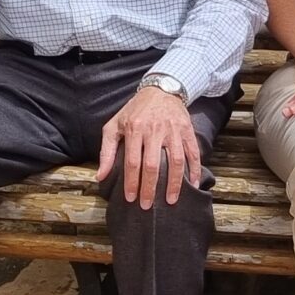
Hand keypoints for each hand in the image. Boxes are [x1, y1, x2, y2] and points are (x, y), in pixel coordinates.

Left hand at [97, 83, 200, 207]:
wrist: (161, 89)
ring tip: (171, 200)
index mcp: (135, 128)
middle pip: (153, 164)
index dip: (132, 182)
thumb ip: (107, 151)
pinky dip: (194, 169)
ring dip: (174, 183)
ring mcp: (173, 130)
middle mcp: (155, 129)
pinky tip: (192, 184)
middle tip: (148, 205)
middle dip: (150, 187)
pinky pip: (193, 152)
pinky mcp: (187, 130)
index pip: (133, 161)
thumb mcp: (114, 125)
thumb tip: (100, 176)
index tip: (131, 198)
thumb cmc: (135, 110)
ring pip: (175, 161)